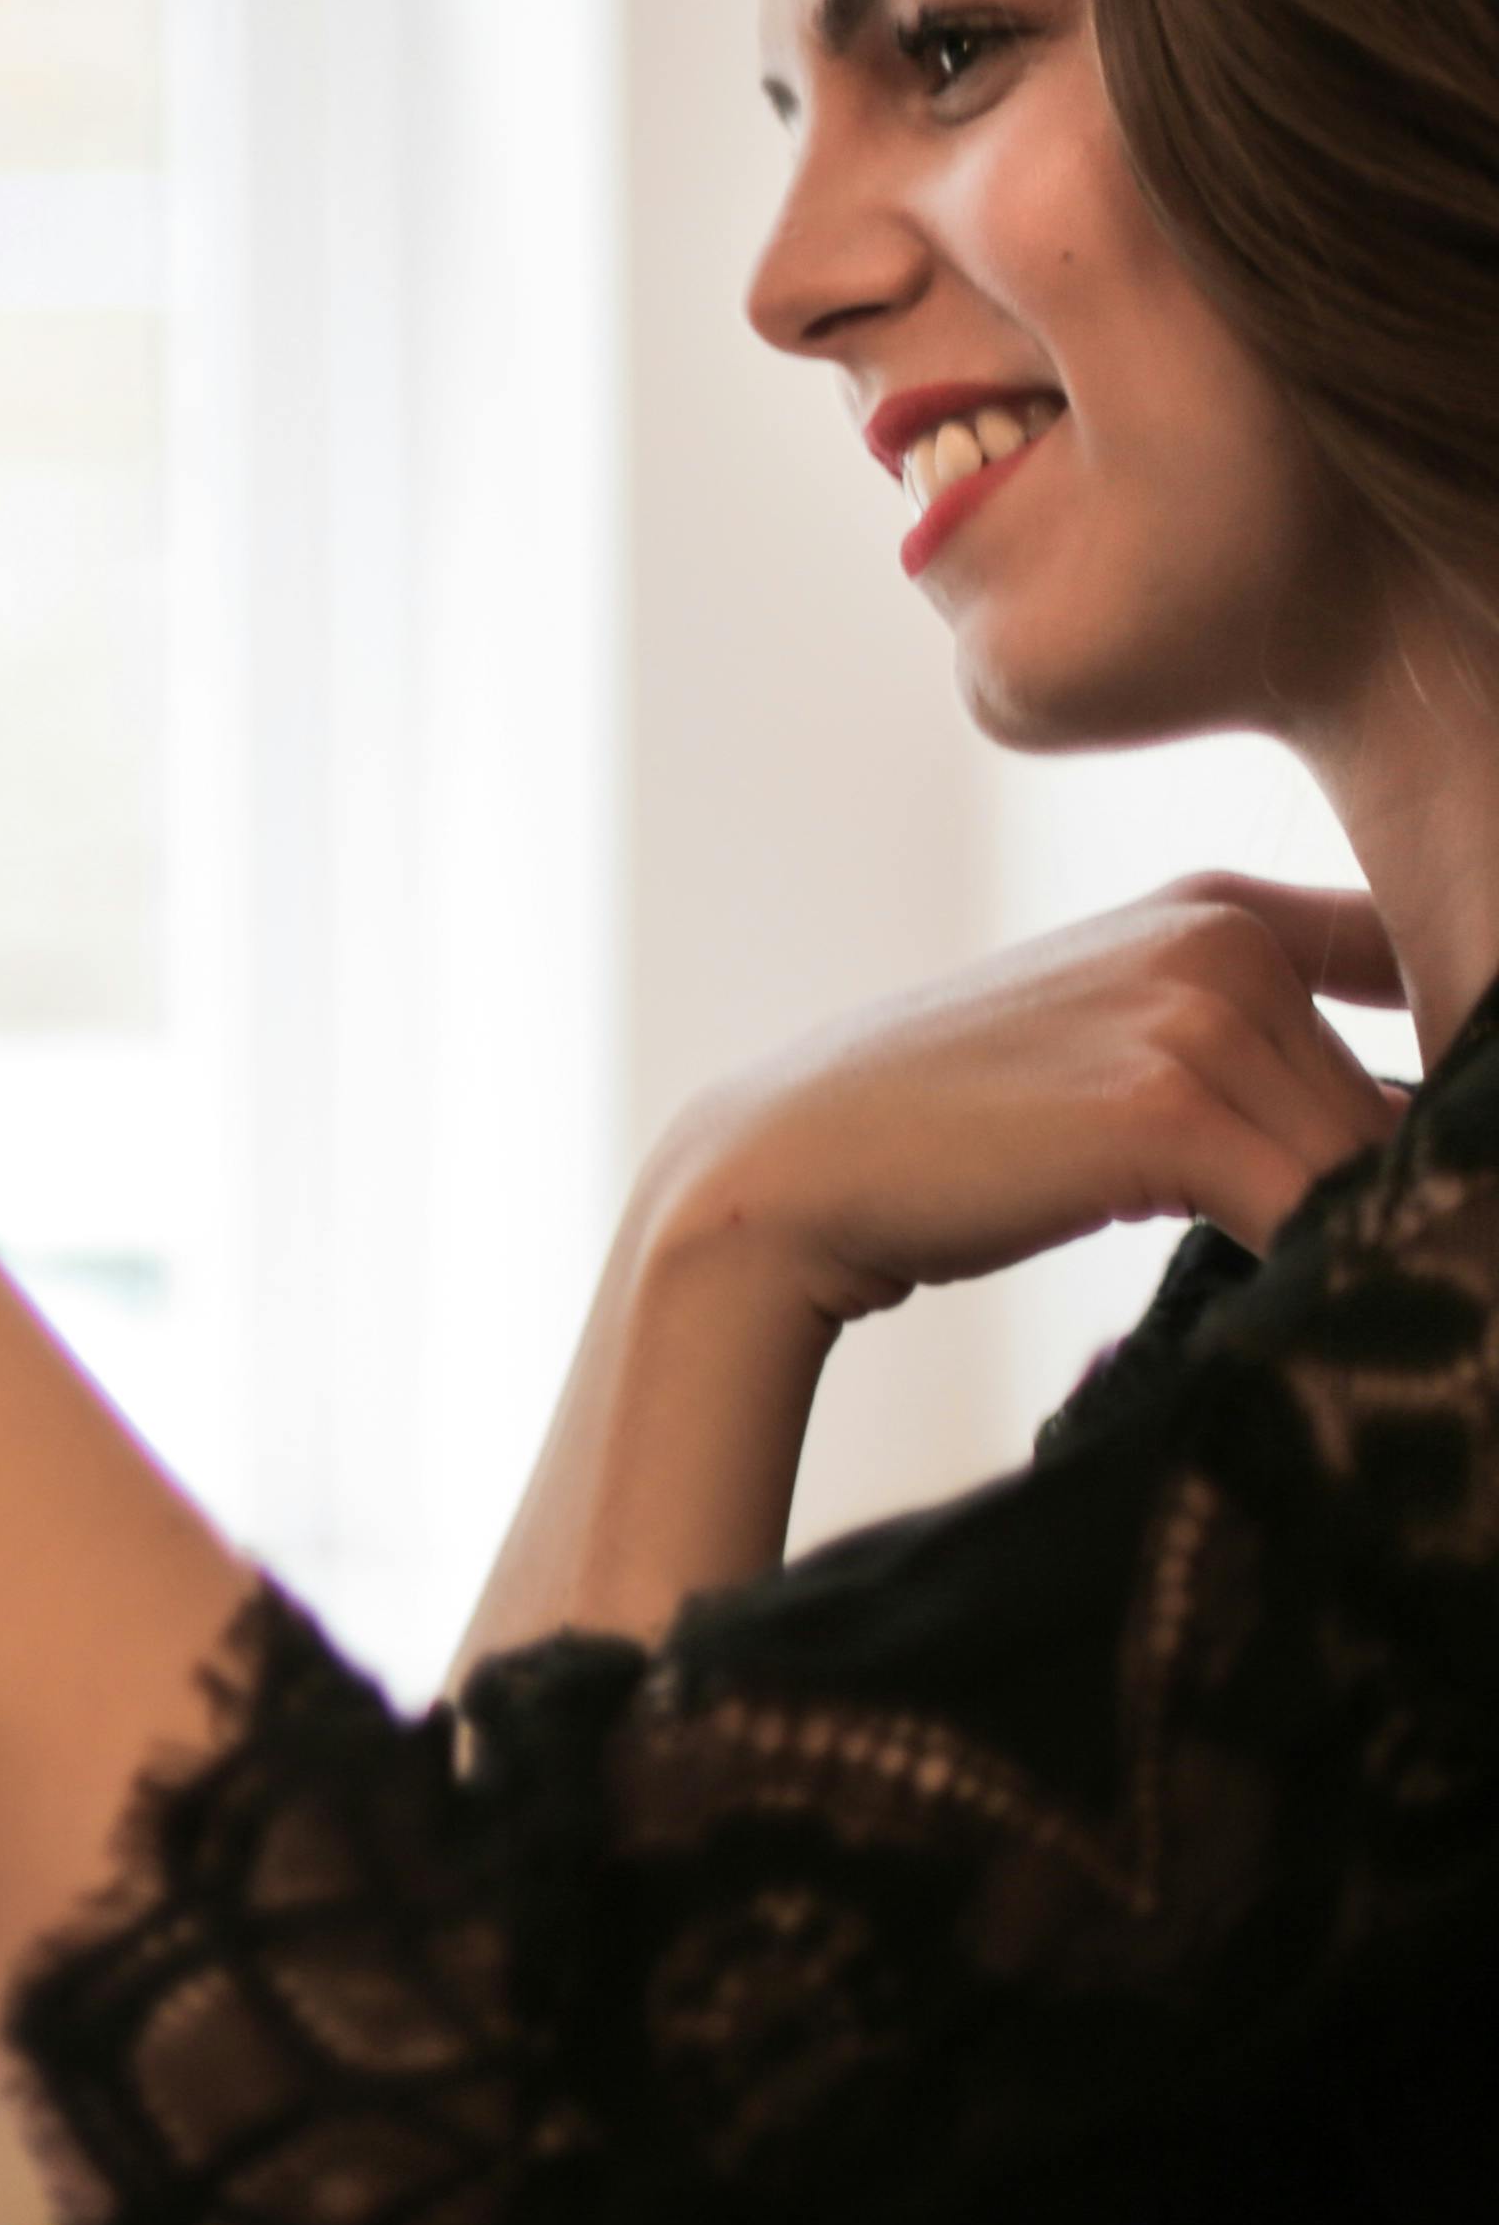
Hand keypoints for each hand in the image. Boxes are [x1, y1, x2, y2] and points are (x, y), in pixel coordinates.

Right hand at [642, 877, 1406, 1328]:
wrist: (790, 1168)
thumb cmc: (944, 1131)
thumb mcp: (1114, 1047)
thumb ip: (1254, 1058)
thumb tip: (1412, 1146)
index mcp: (1218, 909)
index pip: (1416, 983)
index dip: (1441, 1080)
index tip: (1413, 1162)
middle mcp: (1223, 939)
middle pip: (1399, 1097)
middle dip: (1390, 1189)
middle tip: (1359, 1264)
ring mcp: (1195, 1015)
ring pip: (1369, 1160)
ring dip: (1356, 1239)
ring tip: (1322, 1299)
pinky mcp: (1169, 1107)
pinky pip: (1314, 1208)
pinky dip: (1320, 1269)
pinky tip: (1291, 1315)